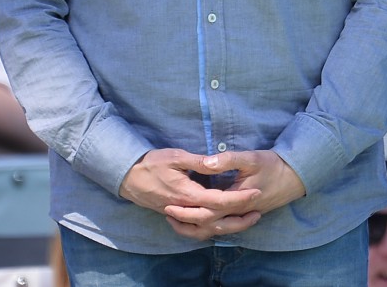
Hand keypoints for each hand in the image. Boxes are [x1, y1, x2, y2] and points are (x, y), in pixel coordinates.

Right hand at [120, 149, 261, 239]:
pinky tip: (221, 225)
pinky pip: (194, 231)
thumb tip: (217, 162)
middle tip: (258, 211)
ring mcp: (180, 215)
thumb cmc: (151, 163)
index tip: (256, 192)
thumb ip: (198, 161)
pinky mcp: (176, 216)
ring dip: (227, 228)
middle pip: (216, 221)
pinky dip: (209, 230)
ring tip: (245, 220)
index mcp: (188, 194)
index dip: (239, 198)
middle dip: (239, 218)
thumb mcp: (176, 156)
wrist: (127, 177)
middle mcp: (185, 209)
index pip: (219, 201)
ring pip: (206, 230)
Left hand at [166, 150, 305, 240]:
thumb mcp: (251, 158)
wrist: (294, 177)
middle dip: (185, 221)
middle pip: (207, 224)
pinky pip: (221, 228)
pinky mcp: (243, 216)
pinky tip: (198, 221)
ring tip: (177, 221)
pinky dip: (206, 228)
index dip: (187, 208)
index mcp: (235, 199)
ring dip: (194, 228)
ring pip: (214, 230)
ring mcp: (240, 216)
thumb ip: (228, 160)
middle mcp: (236, 213)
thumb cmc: (273, 166)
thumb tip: (207, 162)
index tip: (169, 204)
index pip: (207, 208)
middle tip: (167, 212)